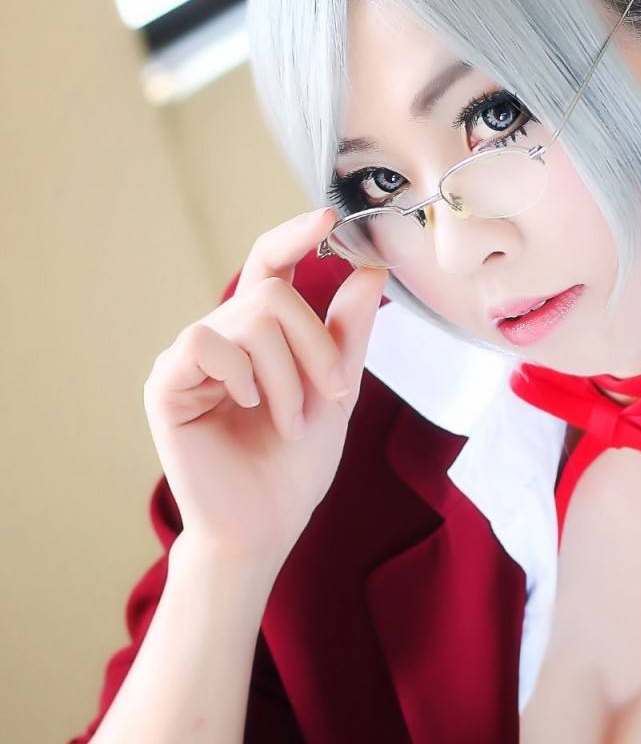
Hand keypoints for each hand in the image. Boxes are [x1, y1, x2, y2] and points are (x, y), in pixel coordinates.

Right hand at [142, 208, 386, 564]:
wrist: (265, 527)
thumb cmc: (294, 468)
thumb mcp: (336, 392)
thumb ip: (348, 332)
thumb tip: (371, 266)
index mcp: (259, 336)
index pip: (270, 266)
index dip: (294, 236)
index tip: (328, 216)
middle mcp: (221, 337)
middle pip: (273, 294)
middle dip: (315, 346)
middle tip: (330, 398)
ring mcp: (190, 358)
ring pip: (250, 319)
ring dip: (287, 376)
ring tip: (289, 423)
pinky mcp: (166, 382)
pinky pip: (206, 341)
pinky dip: (240, 373)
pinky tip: (245, 406)